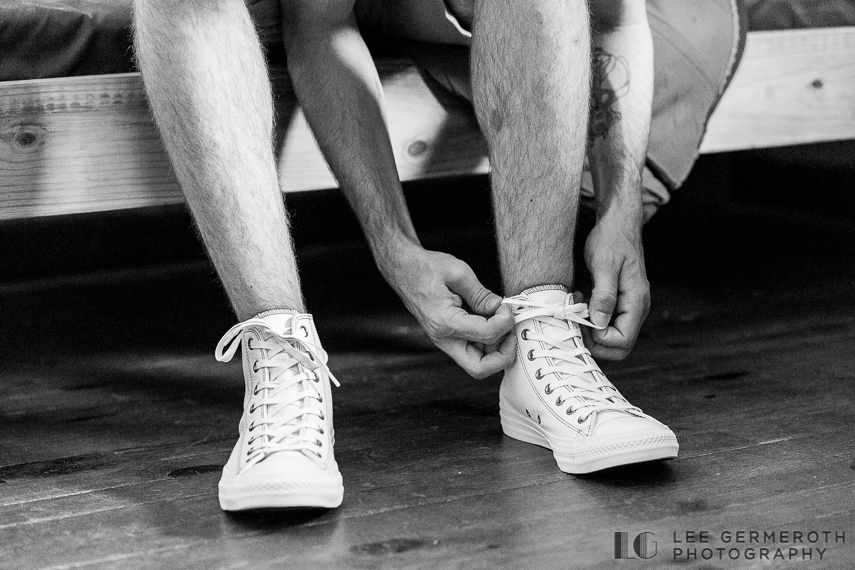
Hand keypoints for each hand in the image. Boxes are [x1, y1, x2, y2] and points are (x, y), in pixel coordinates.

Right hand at [379, 242, 515, 377]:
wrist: (403, 269)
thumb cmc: (425, 268)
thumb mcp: (458, 272)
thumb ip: (481, 294)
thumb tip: (500, 308)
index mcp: (445, 322)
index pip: (487, 335)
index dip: (505, 322)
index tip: (507, 307)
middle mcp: (443, 338)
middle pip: (480, 368)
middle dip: (503, 355)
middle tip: (511, 333)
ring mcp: (445, 340)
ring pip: (478, 363)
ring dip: (497, 349)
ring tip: (503, 323)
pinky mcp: (448, 337)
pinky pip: (472, 351)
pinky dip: (488, 342)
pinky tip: (492, 322)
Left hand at [581, 211, 649, 360]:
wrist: (618, 223)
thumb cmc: (611, 239)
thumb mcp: (604, 265)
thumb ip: (604, 295)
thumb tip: (599, 323)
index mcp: (636, 302)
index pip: (623, 341)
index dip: (600, 339)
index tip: (582, 321)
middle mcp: (636, 308)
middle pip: (619, 346)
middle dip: (595, 341)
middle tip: (576, 321)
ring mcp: (629, 307)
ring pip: (611, 337)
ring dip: (591, 331)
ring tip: (576, 309)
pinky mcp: (619, 303)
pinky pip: (607, 323)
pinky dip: (592, 321)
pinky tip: (580, 304)